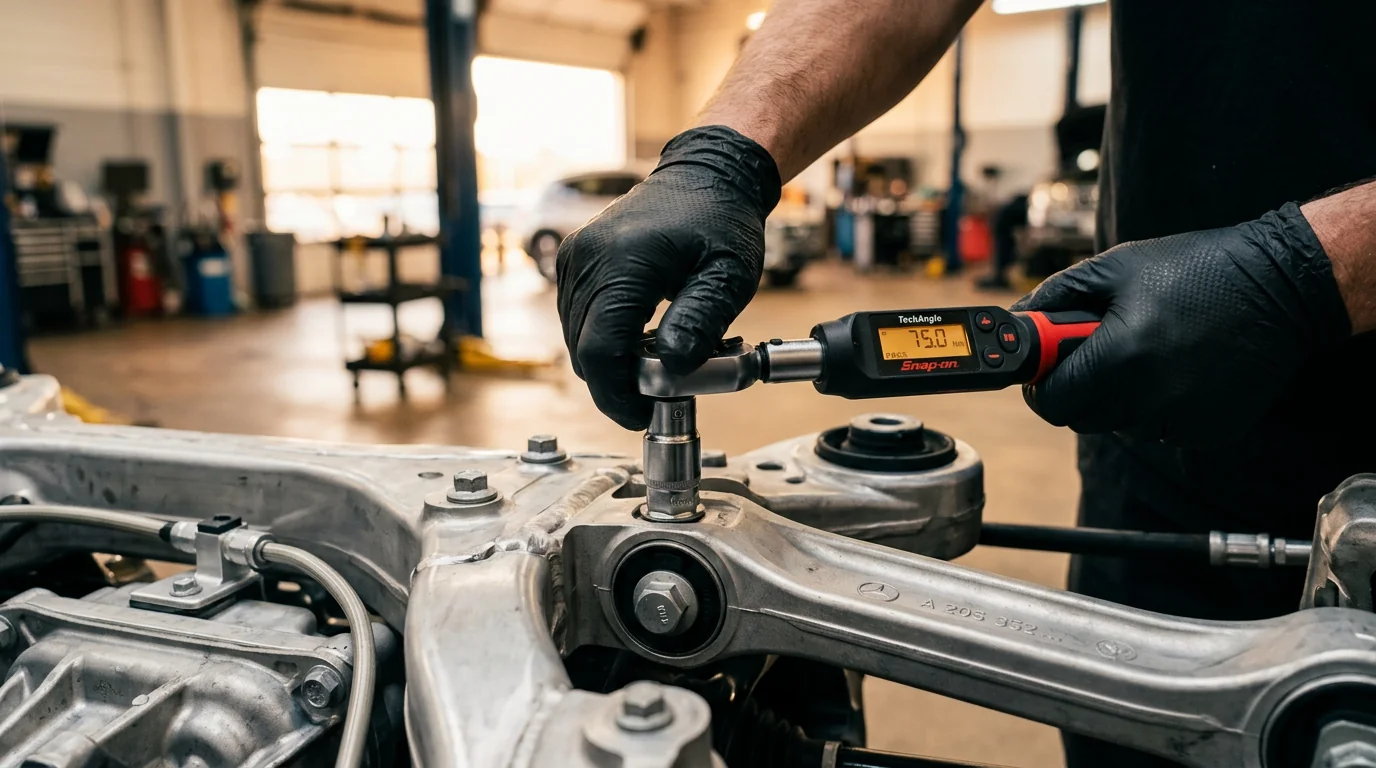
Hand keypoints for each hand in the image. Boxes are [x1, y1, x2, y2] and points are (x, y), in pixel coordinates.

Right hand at [557, 126, 780, 429]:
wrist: (706, 174)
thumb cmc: (721, 220)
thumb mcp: (728, 275)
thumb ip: (700, 320)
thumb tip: (671, 366)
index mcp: (624, 261)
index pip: (600, 349)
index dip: (617, 394)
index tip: (643, 415)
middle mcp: (587, 258)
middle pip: (584, 350)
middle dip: (619, 383)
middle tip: (662, 390)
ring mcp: (574, 258)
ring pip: (577, 340)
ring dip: (612, 363)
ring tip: (657, 361)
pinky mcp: (573, 262)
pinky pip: (578, 320)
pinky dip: (604, 340)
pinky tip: (640, 339)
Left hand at [1012, 203, 1350, 443]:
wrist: (1282, 284)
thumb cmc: (1199, 268)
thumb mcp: (1118, 267)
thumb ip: (1059, 295)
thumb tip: (1021, 318)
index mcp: (1122, 356)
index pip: (1053, 403)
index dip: (1041, 388)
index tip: (1042, 373)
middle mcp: (1152, 396)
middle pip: (1083, 418)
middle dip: (1080, 389)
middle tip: (1097, 354)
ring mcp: (1184, 418)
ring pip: (1123, 423)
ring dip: (1122, 396)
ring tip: (1151, 350)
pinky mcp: (1210, 430)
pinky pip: (1163, 427)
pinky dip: (1161, 405)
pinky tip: (1182, 365)